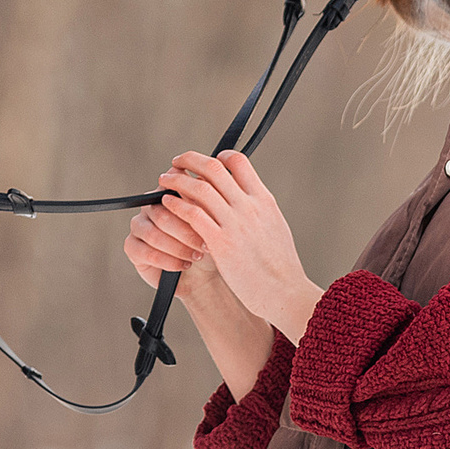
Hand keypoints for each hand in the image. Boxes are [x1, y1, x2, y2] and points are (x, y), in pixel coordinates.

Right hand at [124, 188, 212, 290]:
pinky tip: (183, 265)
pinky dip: (169, 261)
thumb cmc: (210, 242)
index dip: (187, 203)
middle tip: (205, 245)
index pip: (170, 186)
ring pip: (153, 234)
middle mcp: (150, 205)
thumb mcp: (214, 222)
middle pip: (162, 214)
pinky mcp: (132, 247)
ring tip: (196, 256)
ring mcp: (138, 225)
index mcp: (169, 191)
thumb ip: (204, 203)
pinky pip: (147, 253)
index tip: (206, 218)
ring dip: (178, 248)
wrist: (205, 272)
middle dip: (187, 232)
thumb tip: (201, 189)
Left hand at [154, 151, 322, 341]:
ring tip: (164, 181)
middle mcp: (249, 206)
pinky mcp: (221, 243)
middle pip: (214, 168)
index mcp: (264, 200)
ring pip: (199, 188)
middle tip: (177, 162)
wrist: (285, 291)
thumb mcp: (275, 226)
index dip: (219, 156)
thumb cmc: (280, 266)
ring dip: (177, 181)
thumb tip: (246, 198)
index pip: (239, 162)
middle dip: (190, 160)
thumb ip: (259, 209)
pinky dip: (177, 205)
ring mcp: (235, 224)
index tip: (207, 162)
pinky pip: (192, 215)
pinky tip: (167, 204)